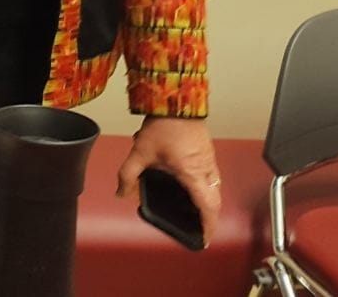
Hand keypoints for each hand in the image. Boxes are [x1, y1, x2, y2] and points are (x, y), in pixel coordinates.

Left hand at [115, 116, 221, 242]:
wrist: (176, 98)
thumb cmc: (164, 124)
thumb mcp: (141, 151)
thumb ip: (128, 174)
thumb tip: (121, 192)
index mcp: (193, 174)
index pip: (208, 208)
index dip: (208, 226)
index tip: (205, 239)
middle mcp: (206, 168)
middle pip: (214, 201)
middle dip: (208, 217)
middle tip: (199, 227)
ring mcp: (209, 158)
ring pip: (215, 188)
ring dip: (208, 201)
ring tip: (195, 209)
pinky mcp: (207, 149)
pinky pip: (212, 175)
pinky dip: (207, 186)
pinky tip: (192, 184)